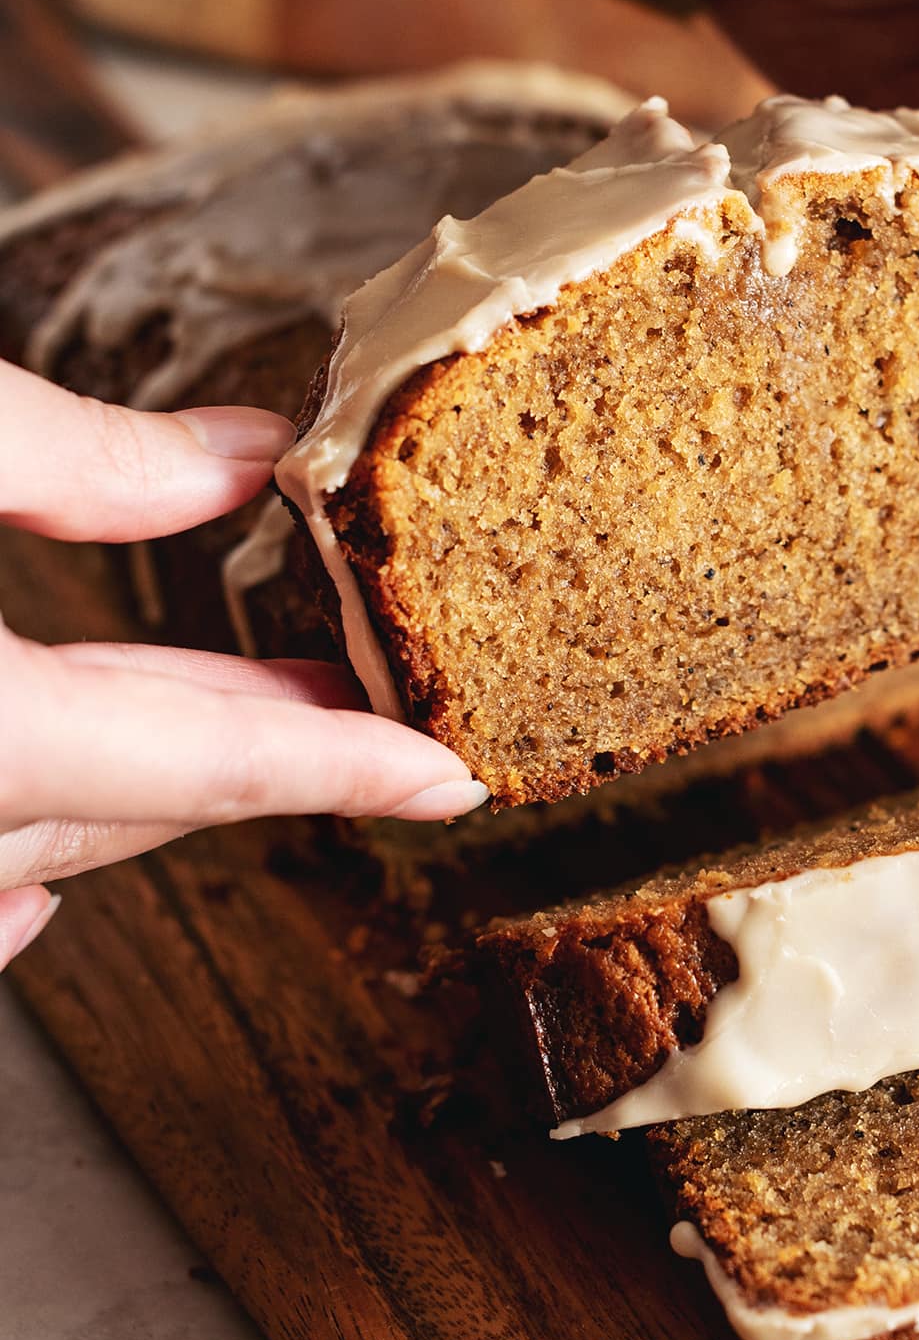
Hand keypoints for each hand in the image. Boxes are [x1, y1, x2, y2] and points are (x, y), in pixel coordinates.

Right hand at [0, 362, 486, 965]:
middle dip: (270, 764)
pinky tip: (38, 888)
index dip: (345, 766)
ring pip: (41, 839)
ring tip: (265, 733)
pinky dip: (15, 865)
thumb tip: (241, 456)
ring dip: (150, 795)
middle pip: (129, 809)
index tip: (453, 779)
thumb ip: (76, 452)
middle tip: (390, 725)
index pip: (203, 763)